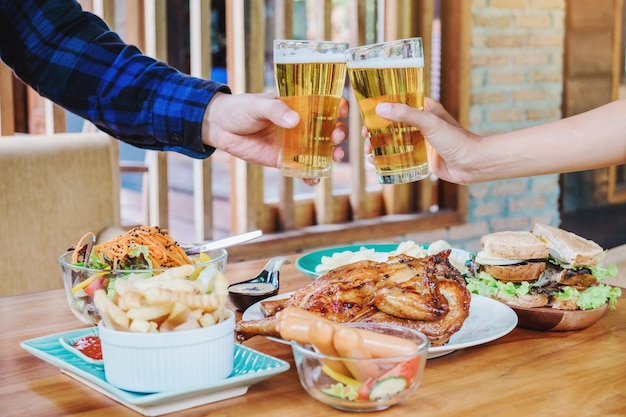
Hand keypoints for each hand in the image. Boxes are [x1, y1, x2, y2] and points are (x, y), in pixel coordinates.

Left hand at [203, 92, 348, 184]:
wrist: (221, 128)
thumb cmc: (241, 109)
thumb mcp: (258, 106)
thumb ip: (276, 111)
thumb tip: (295, 121)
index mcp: (299, 105)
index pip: (325, 104)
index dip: (338, 106)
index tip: (342, 110)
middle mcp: (302, 124)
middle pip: (328, 129)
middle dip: (337, 133)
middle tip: (337, 137)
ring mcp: (295, 143)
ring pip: (320, 150)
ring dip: (331, 154)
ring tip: (334, 157)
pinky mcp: (285, 160)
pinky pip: (303, 169)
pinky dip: (311, 176)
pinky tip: (314, 179)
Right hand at [370, 97, 481, 183]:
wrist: (473, 164)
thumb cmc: (456, 139)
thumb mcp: (429, 123)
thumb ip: (405, 115)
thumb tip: (379, 108)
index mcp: (424, 108)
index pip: (398, 102)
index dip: (381, 107)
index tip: (366, 114)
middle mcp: (421, 123)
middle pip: (392, 123)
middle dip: (375, 130)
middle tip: (365, 137)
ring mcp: (420, 140)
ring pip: (394, 140)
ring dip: (379, 146)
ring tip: (369, 153)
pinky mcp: (421, 156)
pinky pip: (400, 155)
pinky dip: (387, 158)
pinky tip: (377, 163)